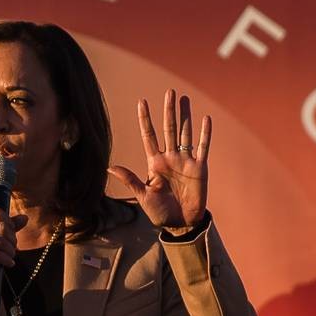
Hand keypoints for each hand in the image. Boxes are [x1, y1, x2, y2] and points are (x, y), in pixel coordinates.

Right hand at [0, 208, 28, 293]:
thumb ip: (5, 226)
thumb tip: (24, 218)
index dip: (10, 223)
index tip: (12, 234)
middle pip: (1, 227)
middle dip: (12, 239)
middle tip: (13, 248)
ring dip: (10, 251)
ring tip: (11, 256)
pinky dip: (6, 260)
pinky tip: (9, 263)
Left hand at [107, 89, 210, 227]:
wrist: (180, 224)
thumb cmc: (159, 212)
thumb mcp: (143, 196)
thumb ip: (130, 180)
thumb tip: (109, 168)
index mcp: (155, 162)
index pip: (149, 136)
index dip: (146, 119)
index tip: (142, 102)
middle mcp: (170, 158)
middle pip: (168, 129)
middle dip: (168, 110)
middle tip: (169, 91)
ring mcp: (185, 161)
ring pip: (185, 133)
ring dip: (186, 116)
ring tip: (184, 98)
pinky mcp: (200, 168)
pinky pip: (203, 147)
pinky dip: (205, 134)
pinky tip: (206, 119)